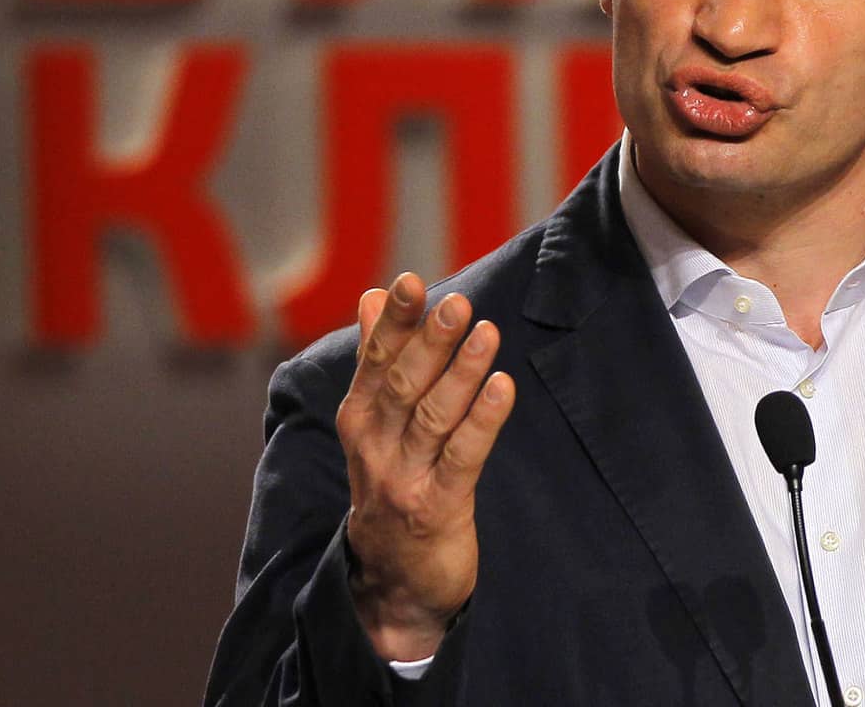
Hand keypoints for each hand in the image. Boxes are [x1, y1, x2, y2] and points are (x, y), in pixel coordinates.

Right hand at [336, 271, 515, 661]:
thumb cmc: (392, 483)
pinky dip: (483, 421)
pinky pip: (463, 458)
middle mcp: (375, 446)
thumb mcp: (375, 423)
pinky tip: (504, 388)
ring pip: (433, 417)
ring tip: (488, 332)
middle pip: (404, 386)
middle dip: (430, 342)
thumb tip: (371, 295)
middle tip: (457, 302)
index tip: (409, 282)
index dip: (393, 322)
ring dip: (462, 373)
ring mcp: (404, 479)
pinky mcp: (438, 508)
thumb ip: (377, 359)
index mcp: (359, 419)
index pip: (376, 361)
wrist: (393, 581)